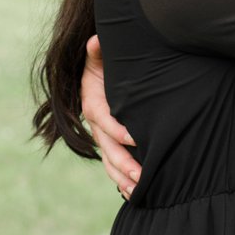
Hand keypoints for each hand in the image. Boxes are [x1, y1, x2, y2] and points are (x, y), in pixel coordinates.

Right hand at [81, 35, 141, 196]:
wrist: (101, 72)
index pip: (104, 120)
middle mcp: (95, 124)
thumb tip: (96, 41)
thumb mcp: (99, 55)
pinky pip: (113, 165)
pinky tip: (134, 194)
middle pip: (107, 148)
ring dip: (122, 177)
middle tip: (141, 176)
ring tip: (139, 191)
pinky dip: (121, 180)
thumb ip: (97, 50)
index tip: (137, 138)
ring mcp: (101, 136)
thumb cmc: (104, 63)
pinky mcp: (110, 143)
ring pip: (109, 162)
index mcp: (92, 103)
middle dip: (124, 163)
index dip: (118, 130)